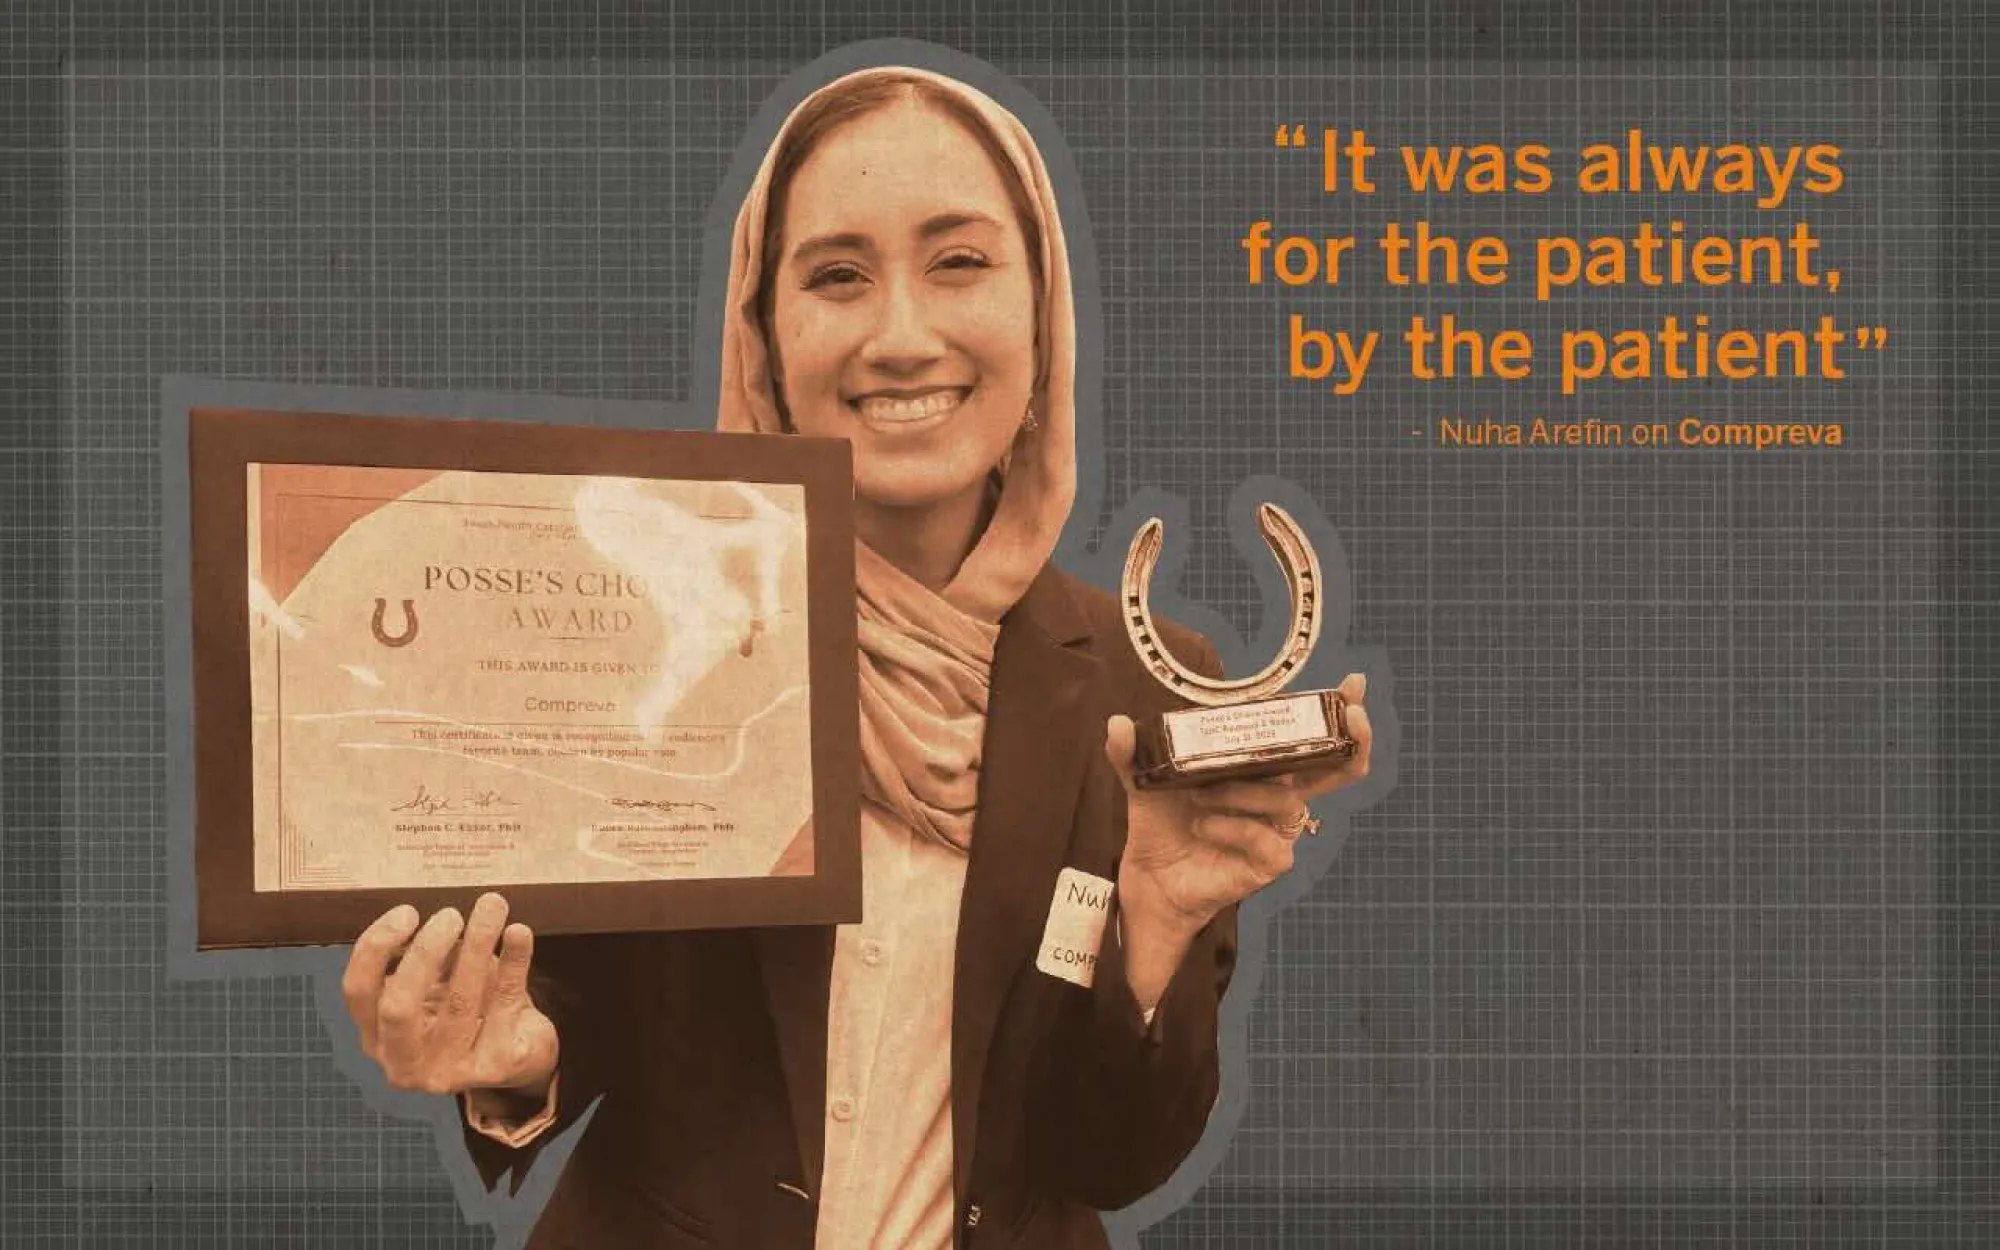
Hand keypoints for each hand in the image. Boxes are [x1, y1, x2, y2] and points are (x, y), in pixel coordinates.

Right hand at [340, 892, 557, 1100]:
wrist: (520, 1055)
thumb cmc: (468, 1010)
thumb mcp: (437, 983)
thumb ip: (427, 955)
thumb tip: (436, 918)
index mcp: (377, 1036)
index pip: (357, 991)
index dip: (377, 946)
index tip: (409, 911)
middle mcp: (403, 1063)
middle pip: (398, 1006)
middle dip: (423, 953)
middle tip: (451, 915)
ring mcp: (448, 1072)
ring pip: (460, 1002)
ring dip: (476, 945)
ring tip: (491, 906)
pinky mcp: (495, 1068)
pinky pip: (505, 1004)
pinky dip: (514, 961)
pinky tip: (519, 932)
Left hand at [1106, 672, 1372, 930]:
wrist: (1149, 877)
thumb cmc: (1162, 823)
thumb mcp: (1144, 781)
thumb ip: (1132, 752)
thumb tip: (1118, 723)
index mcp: (1260, 768)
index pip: (1306, 737)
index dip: (1336, 712)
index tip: (1353, 683)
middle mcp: (1277, 795)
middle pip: (1335, 767)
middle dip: (1350, 739)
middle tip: (1352, 713)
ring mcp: (1277, 831)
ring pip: (1286, 799)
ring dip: (1243, 791)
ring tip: (1198, 794)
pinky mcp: (1269, 863)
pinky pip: (1268, 840)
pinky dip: (1234, 828)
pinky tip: (1204, 826)